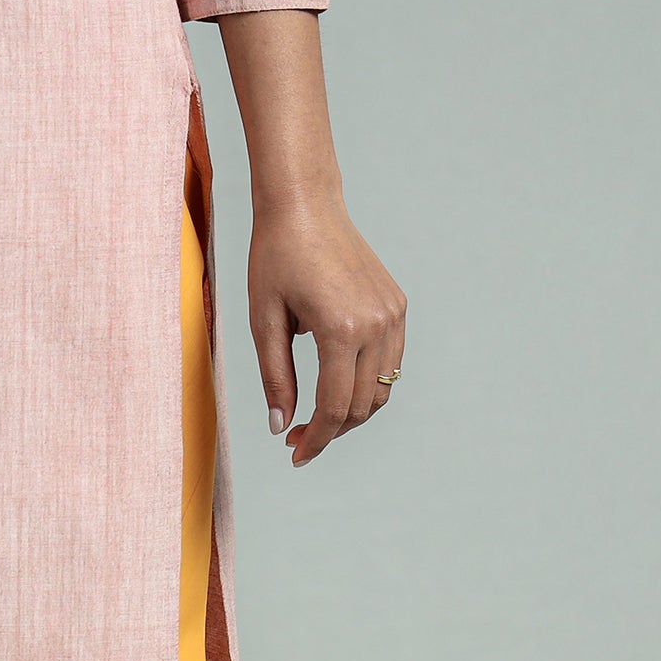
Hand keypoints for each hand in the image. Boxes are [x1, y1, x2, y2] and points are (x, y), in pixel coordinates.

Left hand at [248, 197, 406, 467]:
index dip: (314, 440)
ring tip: (317, 416)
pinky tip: (336, 385)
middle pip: (361, 406)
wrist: (305, 205)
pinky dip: (366, 384)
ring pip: (382, 390)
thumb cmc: (275, 258)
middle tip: (296, 438)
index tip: (295, 455)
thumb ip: (275, 379)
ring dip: (352, 413)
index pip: (334, 408)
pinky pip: (389, 363)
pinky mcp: (396, 306)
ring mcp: (392, 314)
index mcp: (341, 329)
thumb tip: (280, 427)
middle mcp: (376, 324)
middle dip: (330, 431)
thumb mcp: (264, 322)